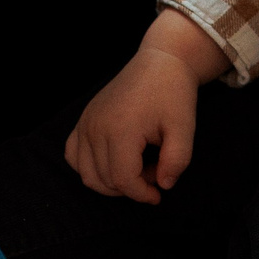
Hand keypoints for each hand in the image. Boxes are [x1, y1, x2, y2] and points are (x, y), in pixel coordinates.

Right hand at [67, 43, 199, 203]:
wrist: (159, 63)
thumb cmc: (173, 94)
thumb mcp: (185, 127)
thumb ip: (177, 160)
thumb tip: (164, 185)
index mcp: (121, 129)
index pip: (122, 180)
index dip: (142, 194)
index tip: (159, 194)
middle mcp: (96, 127)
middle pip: (105, 180)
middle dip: (132, 186)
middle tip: (154, 171)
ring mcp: (86, 123)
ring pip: (87, 174)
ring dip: (111, 182)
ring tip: (136, 167)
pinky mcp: (83, 120)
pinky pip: (73, 155)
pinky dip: (89, 167)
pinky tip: (113, 161)